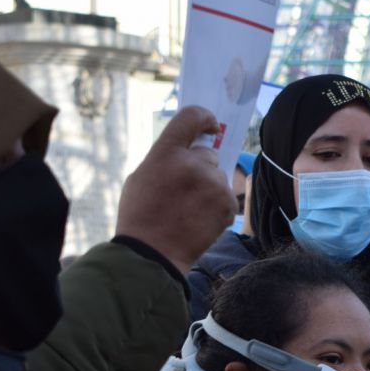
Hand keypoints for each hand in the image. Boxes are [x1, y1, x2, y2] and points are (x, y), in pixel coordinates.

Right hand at [115, 105, 235, 276]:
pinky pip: (227, 197)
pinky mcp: (227, 203)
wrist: (153, 253)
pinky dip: (218, 207)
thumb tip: (188, 150)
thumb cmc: (141, 216)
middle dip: (200, 168)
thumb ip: (165, 158)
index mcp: (166, 152)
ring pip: (218, 177)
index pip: (190, 117)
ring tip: (189, 210)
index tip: (209, 125)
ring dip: (209, 189)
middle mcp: (191, 163)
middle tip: (184, 191)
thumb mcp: (142, 176)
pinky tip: (200, 219)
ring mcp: (212, 183)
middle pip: (208, 154)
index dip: (203, 117)